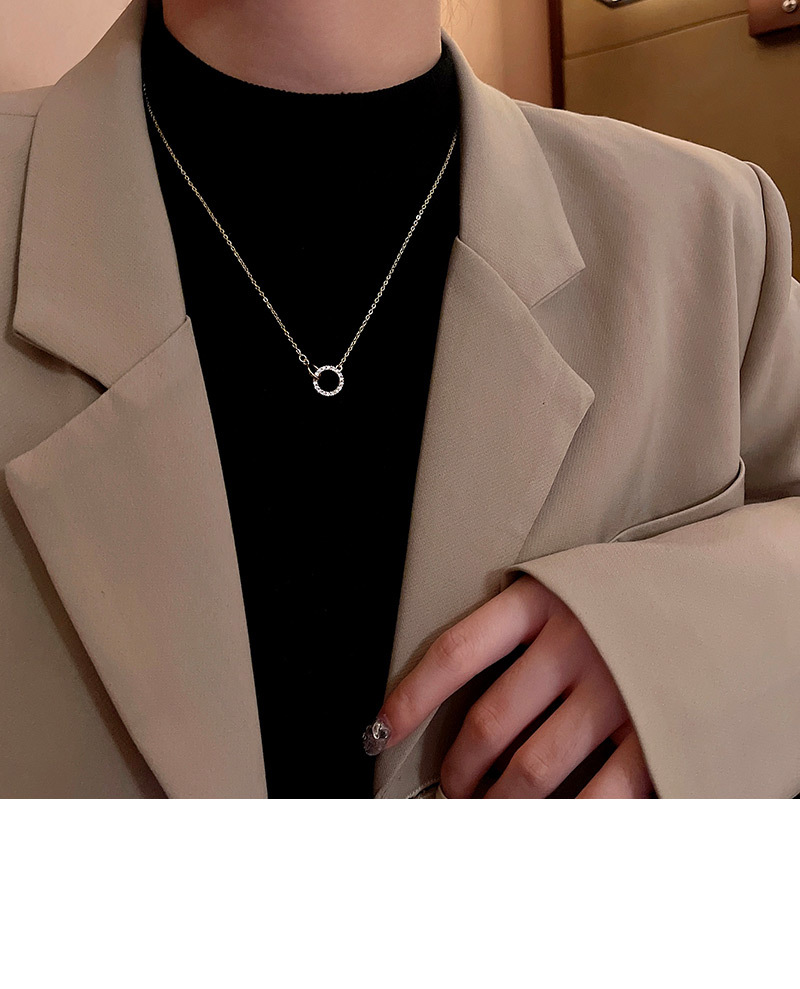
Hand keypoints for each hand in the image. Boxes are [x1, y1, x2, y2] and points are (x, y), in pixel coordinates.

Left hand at [369, 574, 654, 797]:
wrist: (717, 600)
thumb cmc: (623, 602)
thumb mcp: (565, 590)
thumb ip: (515, 632)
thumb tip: (451, 697)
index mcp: (542, 601)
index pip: (455, 653)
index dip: (409, 700)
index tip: (379, 733)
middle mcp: (574, 644)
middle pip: (489, 724)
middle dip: (459, 769)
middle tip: (452, 787)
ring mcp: (616, 691)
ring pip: (532, 770)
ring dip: (497, 802)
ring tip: (487, 809)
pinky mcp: (656, 734)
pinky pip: (598, 798)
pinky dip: (564, 821)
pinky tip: (546, 825)